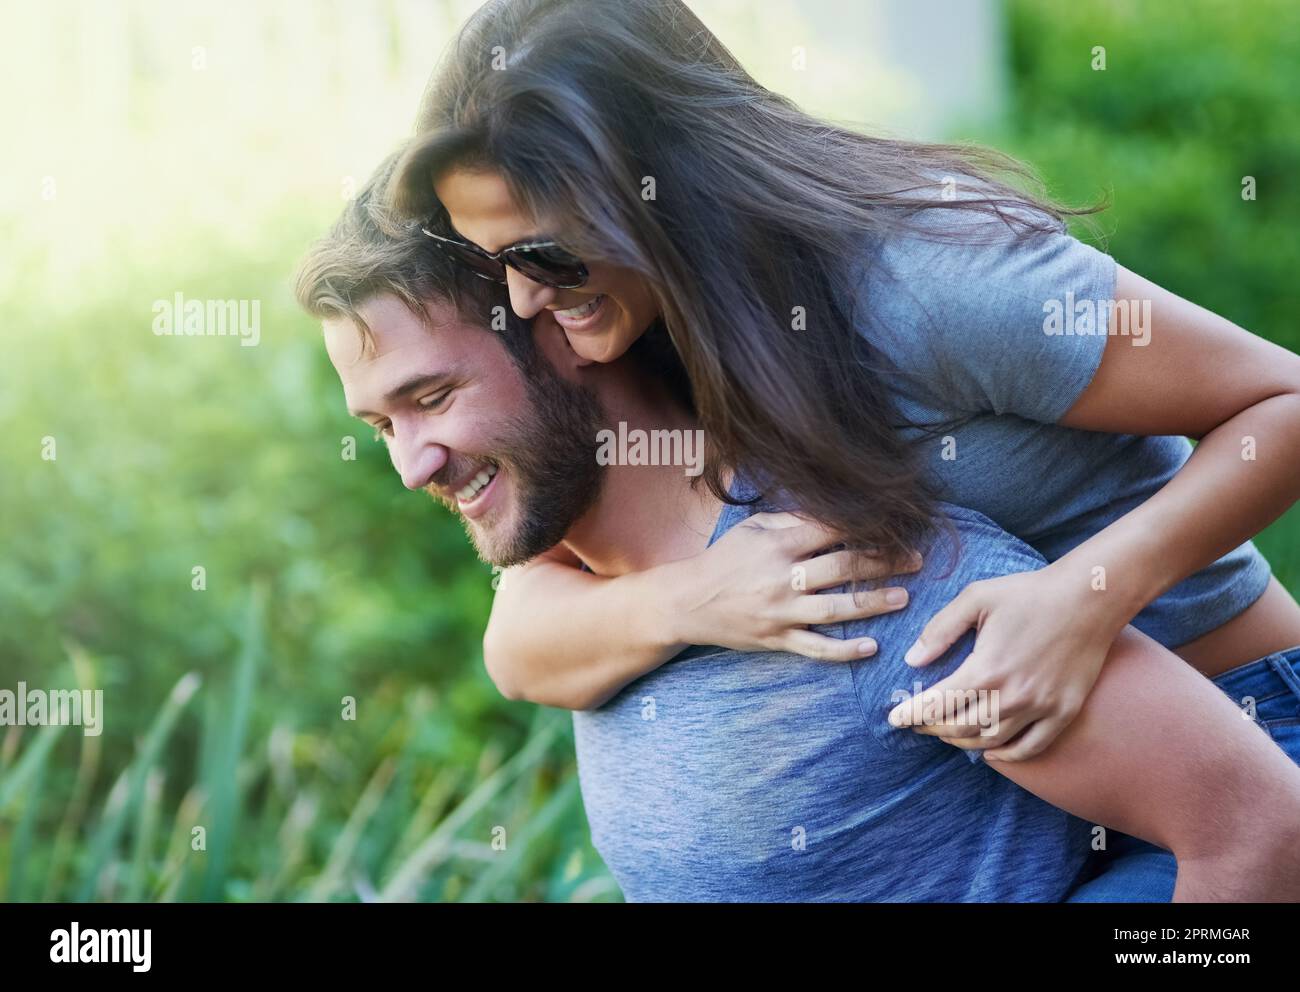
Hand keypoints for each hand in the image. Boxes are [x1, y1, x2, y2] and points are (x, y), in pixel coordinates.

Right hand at [667, 511, 922, 660]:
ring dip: (873, 603)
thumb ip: (791, 520)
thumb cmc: (724, 559)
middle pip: (842, 568)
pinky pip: (816, 648)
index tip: (895, 524)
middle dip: (884, 563)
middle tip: (916, 560)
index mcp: (777, 544)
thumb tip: (834, 512)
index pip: (831, 530)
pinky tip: (871, 648)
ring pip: (836, 609)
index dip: (865, 526)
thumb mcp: (753, 528)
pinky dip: (844, 650)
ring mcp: (781, 612)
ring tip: (904, 598)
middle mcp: (782, 578)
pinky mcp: (777, 639)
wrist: (688, 602)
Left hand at [886, 562, 1126, 760]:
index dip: (911, 714)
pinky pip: (1031, 748)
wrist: (1089, 597)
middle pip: (959, 728)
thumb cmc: (1029, 593)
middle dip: (931, 728)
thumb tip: (913, 659)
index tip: (894, 719)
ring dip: (962, 741)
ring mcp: (1041, 708)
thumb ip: (940, 630)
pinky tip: (990, 752)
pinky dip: (1007, 756)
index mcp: (985, 669)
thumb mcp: (976, 598)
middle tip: (917, 723)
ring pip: (990, 742)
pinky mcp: (1064, 712)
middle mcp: (1012, 696)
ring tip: (946, 732)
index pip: (937, 705)